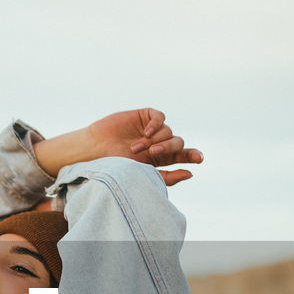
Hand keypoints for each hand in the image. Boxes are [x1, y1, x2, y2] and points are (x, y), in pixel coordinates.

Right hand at [33, 108, 202, 184]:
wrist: (95, 149)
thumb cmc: (115, 166)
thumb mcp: (142, 175)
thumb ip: (167, 177)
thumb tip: (191, 173)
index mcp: (160, 159)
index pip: (182, 156)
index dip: (192, 156)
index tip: (199, 159)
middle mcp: (158, 143)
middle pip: (177, 143)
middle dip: (169, 148)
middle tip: (154, 153)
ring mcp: (151, 129)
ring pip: (168, 132)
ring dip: (154, 141)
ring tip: (137, 148)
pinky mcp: (144, 116)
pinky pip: (159, 117)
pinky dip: (156, 124)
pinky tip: (146, 132)